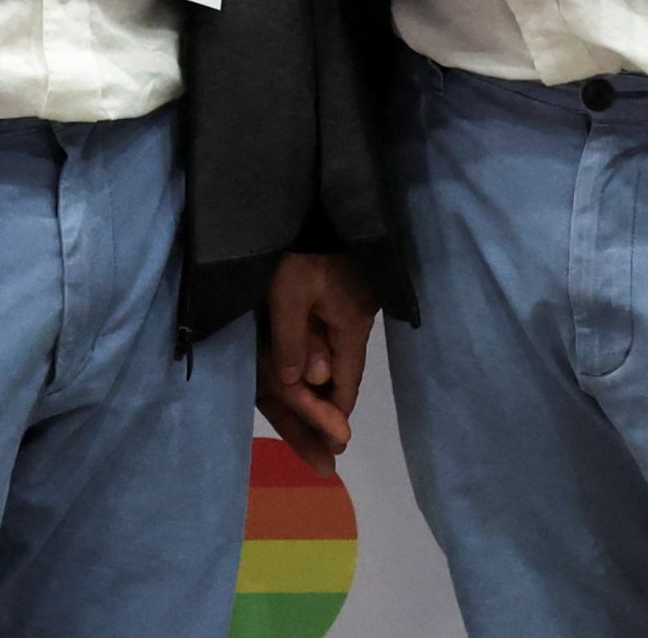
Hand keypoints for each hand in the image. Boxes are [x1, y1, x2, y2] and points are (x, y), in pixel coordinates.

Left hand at [260, 252, 377, 467]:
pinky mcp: (346, 287)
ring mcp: (355, 300)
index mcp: (352, 323)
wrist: (311, 202)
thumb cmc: (300, 249)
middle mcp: (359, 316)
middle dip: (333, 401)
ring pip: (339, 349)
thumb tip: (307, 384)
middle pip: (345, 368)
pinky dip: (323, 352)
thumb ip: (295, 341)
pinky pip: (334, 331)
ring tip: (315, 405)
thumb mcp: (288, 295)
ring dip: (327, 377)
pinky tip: (314, 360)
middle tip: (327, 438)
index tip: (336, 444)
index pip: (348, 379)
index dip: (339, 412)